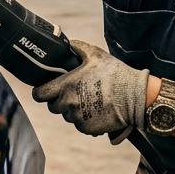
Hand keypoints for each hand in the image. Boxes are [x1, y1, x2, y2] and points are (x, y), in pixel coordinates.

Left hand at [32, 40, 149, 136]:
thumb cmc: (114, 73)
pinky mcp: (87, 128)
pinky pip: (80, 125)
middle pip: (53, 106)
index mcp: (65, 86)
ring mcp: (77, 118)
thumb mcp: (94, 54)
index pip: (39, 94)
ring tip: (89, 100)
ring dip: (73, 110)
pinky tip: (96, 110)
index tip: (47, 89)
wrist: (135, 96)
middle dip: (60, 100)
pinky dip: (85, 119)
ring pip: (67, 116)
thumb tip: (66, 45)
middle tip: (74, 92)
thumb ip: (76, 48)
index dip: (41, 91)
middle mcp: (68, 104)